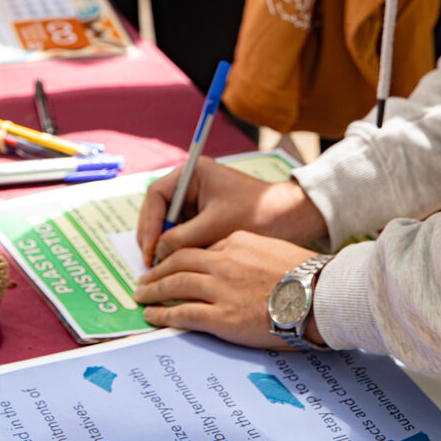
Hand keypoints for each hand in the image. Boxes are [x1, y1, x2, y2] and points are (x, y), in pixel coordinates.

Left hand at [134, 231, 323, 348]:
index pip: (199, 247)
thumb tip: (234, 265)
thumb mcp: (272, 250)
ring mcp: (220, 289)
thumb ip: (247, 253)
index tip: (169, 263)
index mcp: (235, 241)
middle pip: (178, 262)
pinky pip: (182, 313)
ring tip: (140, 295)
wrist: (319, 296)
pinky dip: (162, 314)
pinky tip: (151, 315)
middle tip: (143, 278)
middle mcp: (222, 261)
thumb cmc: (304, 275)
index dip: (178, 256)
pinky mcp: (220, 317)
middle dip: (157, 270)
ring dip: (153, 290)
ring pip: (174, 285)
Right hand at [137, 155, 326, 266]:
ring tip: (160, 267)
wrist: (290, 219)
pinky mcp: (205, 217)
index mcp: (193, 173)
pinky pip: (182, 231)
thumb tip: (157, 253)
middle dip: (153, 235)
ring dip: (164, 243)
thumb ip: (184, 238)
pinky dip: (177, 247)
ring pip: (169, 223)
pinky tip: (176, 265)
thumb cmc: (257, 214)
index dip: (149, 222)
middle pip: (159, 209)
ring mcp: (198, 200)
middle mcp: (192, 184)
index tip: (150, 248)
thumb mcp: (217, 226)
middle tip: (150, 262)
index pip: (157, 195)